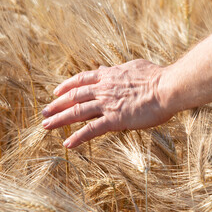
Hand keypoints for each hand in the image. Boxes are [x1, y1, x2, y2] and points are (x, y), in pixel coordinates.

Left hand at [42, 59, 172, 147]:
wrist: (167, 87)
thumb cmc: (155, 77)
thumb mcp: (133, 66)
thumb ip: (116, 69)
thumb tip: (105, 68)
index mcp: (108, 76)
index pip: (81, 79)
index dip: (66, 86)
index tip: (56, 92)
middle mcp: (103, 89)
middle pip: (74, 97)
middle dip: (57, 105)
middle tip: (44, 112)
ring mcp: (108, 104)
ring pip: (78, 112)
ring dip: (60, 119)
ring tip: (46, 126)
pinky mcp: (115, 119)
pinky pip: (92, 130)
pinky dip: (78, 137)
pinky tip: (67, 144)